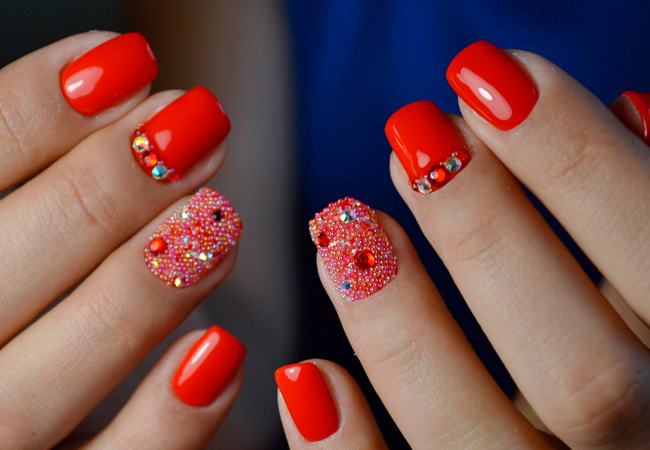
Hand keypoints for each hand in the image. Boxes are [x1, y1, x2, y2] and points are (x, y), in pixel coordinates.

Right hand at [0, 32, 244, 448]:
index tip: (127, 60)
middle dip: (103, 188)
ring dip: (141, 290)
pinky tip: (223, 350)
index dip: (33, 110)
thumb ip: (22, 181)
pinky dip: (167, 422)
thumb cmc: (1, 295)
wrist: (1, 412)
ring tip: (221, 217)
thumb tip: (103, 75)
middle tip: (195, 123)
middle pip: (0, 265)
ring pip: (43, 381)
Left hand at [276, 41, 649, 448]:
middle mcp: (642, 449)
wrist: (602, 446)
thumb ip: (632, 231)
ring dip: (400, 328)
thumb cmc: (626, 357)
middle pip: (580, 371)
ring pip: (473, 438)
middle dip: (490, 237)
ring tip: (341, 225)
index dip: (583, 164)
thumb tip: (626, 108)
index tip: (493, 77)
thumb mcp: (647, 297)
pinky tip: (304, 377)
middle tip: (415, 134)